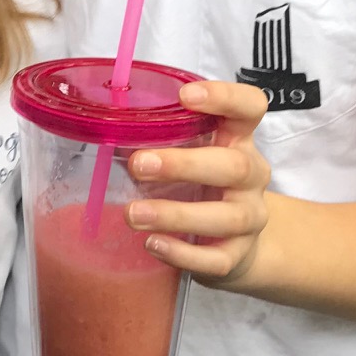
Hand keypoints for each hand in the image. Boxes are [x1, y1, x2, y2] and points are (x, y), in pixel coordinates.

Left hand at [124, 81, 271, 288]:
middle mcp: (251, 175)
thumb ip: (160, 138)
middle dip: (184, 165)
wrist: (239, 240)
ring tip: (133, 214)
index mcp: (238, 139)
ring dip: (175, 214)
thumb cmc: (204, 184)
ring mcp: (249, 217)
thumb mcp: (191, 152)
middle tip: (138, 164)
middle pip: (234, 166)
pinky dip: (182, 253)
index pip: (250, 107)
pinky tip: (153, 244)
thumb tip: (103, 125)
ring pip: (226, 217)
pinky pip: (215, 258)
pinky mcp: (238, 254)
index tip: (185, 97)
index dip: (224, 98)